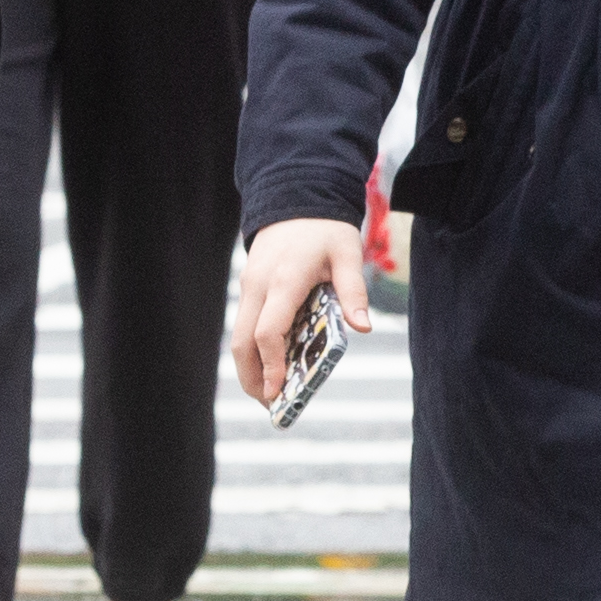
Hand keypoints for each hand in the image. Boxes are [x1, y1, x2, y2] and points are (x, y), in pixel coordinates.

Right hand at [228, 216, 372, 406]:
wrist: (296, 195)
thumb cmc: (326, 229)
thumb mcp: (348, 254)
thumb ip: (353, 292)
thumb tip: (363, 328)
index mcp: (284, 281)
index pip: (268, 332)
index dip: (272, 364)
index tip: (278, 391)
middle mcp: (259, 286)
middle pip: (242, 342)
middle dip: (253, 378)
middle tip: (271, 405)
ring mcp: (249, 286)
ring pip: (237, 336)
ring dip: (249, 367)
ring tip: (269, 393)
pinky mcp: (249, 286)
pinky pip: (244, 324)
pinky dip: (252, 349)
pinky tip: (271, 364)